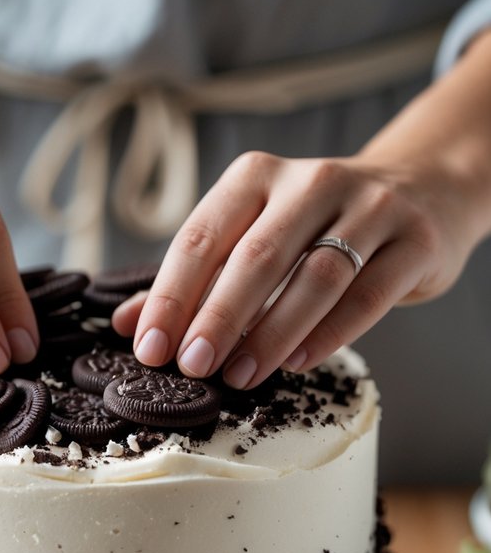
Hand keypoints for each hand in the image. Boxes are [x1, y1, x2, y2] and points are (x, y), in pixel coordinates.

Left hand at [112, 149, 475, 387]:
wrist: (423, 192)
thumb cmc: (317, 226)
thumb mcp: (253, 237)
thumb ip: (195, 280)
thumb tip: (128, 325)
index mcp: (256, 176)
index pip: (202, 236)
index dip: (172, 296)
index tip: (150, 349)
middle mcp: (311, 181)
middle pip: (256, 256)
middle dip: (218, 316)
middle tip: (192, 366)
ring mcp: (370, 207)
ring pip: (315, 275)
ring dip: (272, 332)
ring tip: (240, 376)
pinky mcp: (414, 241)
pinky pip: (368, 293)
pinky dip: (330, 333)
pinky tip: (298, 362)